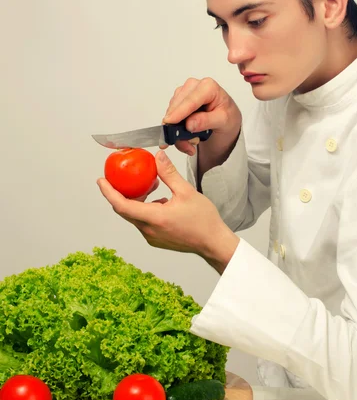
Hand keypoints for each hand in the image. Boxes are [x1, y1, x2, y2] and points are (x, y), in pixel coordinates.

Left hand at [97, 150, 239, 272]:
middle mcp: (149, 230)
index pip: (122, 205)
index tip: (101, 181)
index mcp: (155, 218)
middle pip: (125, 210)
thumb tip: (158, 157)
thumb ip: (169, 174)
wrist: (213, 242)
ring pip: (135, 216)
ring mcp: (152, 237)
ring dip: (138, 200)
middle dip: (122, 192)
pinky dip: (145, 209)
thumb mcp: (186, 192)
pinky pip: (143, 222)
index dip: (108, 192)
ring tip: (152, 185)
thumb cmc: (203, 221)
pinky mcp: (156, 239)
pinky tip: (159, 200)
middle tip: (123, 178)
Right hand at [162, 77, 241, 156]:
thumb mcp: (224, 121)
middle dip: (177, 126)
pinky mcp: (178, 102)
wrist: (226, 121)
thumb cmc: (227, 117)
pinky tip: (186, 137)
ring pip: (171, 112)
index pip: (190, 100)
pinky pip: (170, 117)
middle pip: (177, 105)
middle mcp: (194, 86)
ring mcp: (184, 93)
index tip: (170, 123)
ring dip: (177, 131)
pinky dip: (176, 131)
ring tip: (190, 142)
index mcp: (208, 86)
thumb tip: (189, 123)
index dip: (179, 112)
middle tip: (186, 144)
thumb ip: (206, 121)